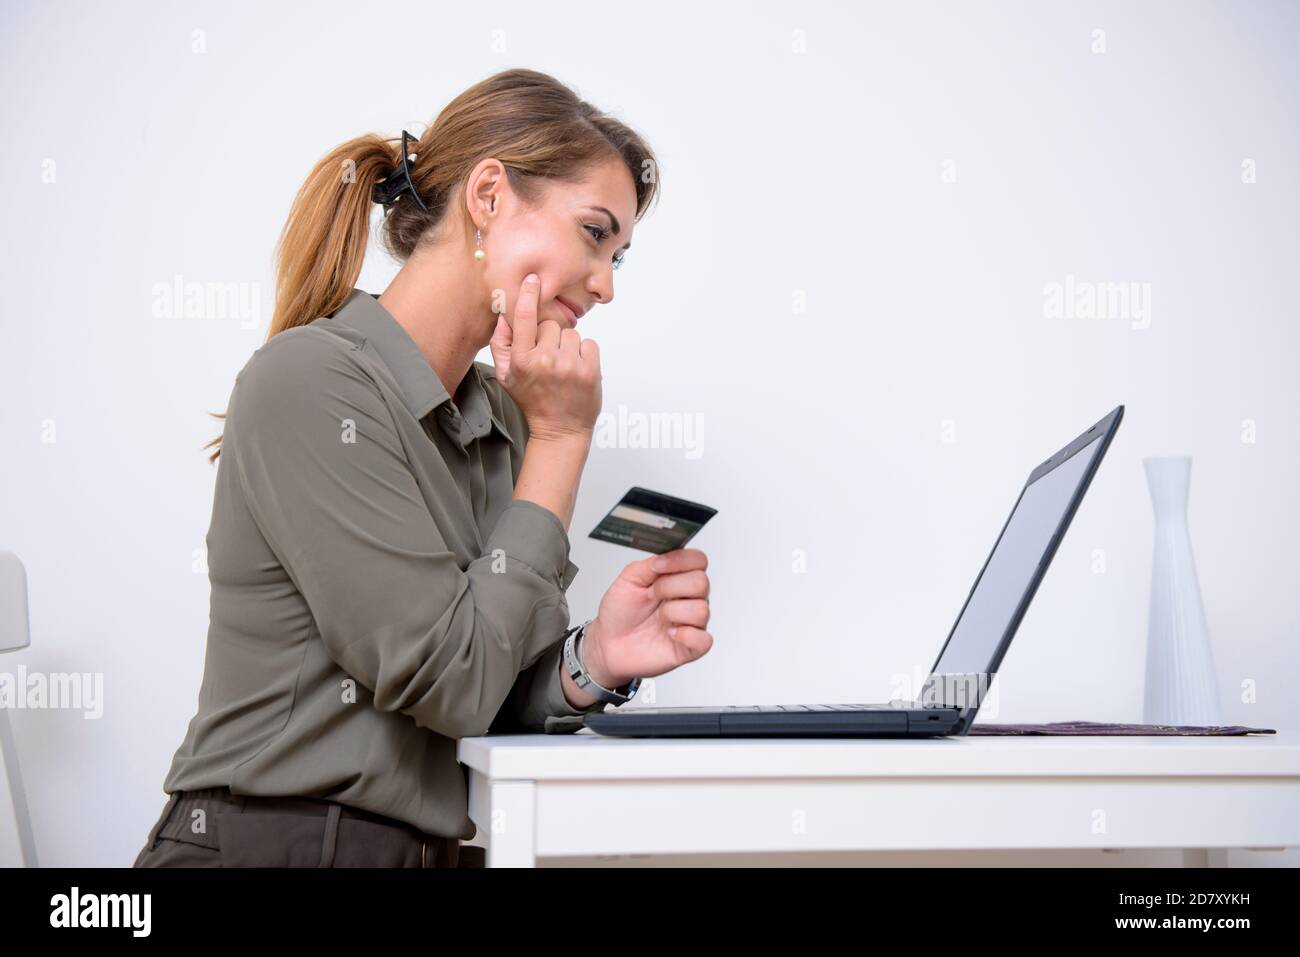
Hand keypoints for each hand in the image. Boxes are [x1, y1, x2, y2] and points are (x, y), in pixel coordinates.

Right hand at [487, 273, 600, 442]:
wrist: (560, 430)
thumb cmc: (533, 401)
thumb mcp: (507, 376)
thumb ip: (501, 345)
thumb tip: (503, 315)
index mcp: (522, 361)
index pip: (523, 319)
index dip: (528, 295)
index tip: (533, 279)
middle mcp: (545, 361)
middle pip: (550, 324)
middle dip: (550, 337)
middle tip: (549, 360)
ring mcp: (569, 366)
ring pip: (571, 334)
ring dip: (568, 346)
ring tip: (563, 368)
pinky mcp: (590, 370)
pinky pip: (589, 343)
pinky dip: (585, 354)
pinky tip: (577, 371)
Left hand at [579, 548, 712, 687]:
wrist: (608, 642)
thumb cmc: (620, 611)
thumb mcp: (629, 578)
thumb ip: (651, 563)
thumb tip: (667, 556)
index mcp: (677, 577)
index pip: (698, 560)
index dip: (681, 560)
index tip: (657, 567)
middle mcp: (688, 598)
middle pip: (702, 582)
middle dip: (671, 587)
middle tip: (652, 595)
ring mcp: (691, 622)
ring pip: (702, 610)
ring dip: (673, 612)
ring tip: (659, 617)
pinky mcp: (691, 647)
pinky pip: (705, 640)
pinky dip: (686, 636)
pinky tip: (670, 634)